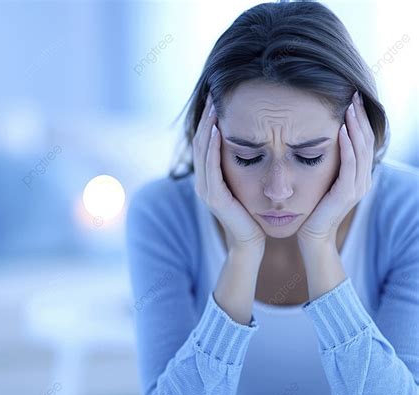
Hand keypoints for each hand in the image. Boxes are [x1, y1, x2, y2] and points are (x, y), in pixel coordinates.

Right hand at [193, 92, 266, 254]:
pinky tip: (218, 129)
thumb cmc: (253, 214)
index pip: (206, 141)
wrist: (252, 241)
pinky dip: (212, 147)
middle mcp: (203, 180)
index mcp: (209, 176)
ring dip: (207, 126)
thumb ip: (244, 164)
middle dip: (207, 116)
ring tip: (215, 103)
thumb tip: (255, 140)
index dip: (210, 118)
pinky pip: (211, 166)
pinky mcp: (214, 197)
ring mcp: (205, 189)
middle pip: (200, 141)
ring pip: (202, 150)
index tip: (220, 96)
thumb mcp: (247, 183)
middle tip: (215, 91)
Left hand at [296, 90, 374, 247]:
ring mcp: (358, 186)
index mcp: (358, 176)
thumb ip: (329, 166)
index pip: (363, 142)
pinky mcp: (347, 193)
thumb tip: (322, 143)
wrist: (312, 235)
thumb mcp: (323, 182)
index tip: (352, 100)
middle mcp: (363, 179)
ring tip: (349, 106)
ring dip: (355, 126)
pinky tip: (341, 130)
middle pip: (366, 141)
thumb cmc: (312, 209)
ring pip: (361, 149)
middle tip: (354, 95)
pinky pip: (350, 164)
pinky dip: (347, 145)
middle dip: (360, 117)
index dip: (360, 120)